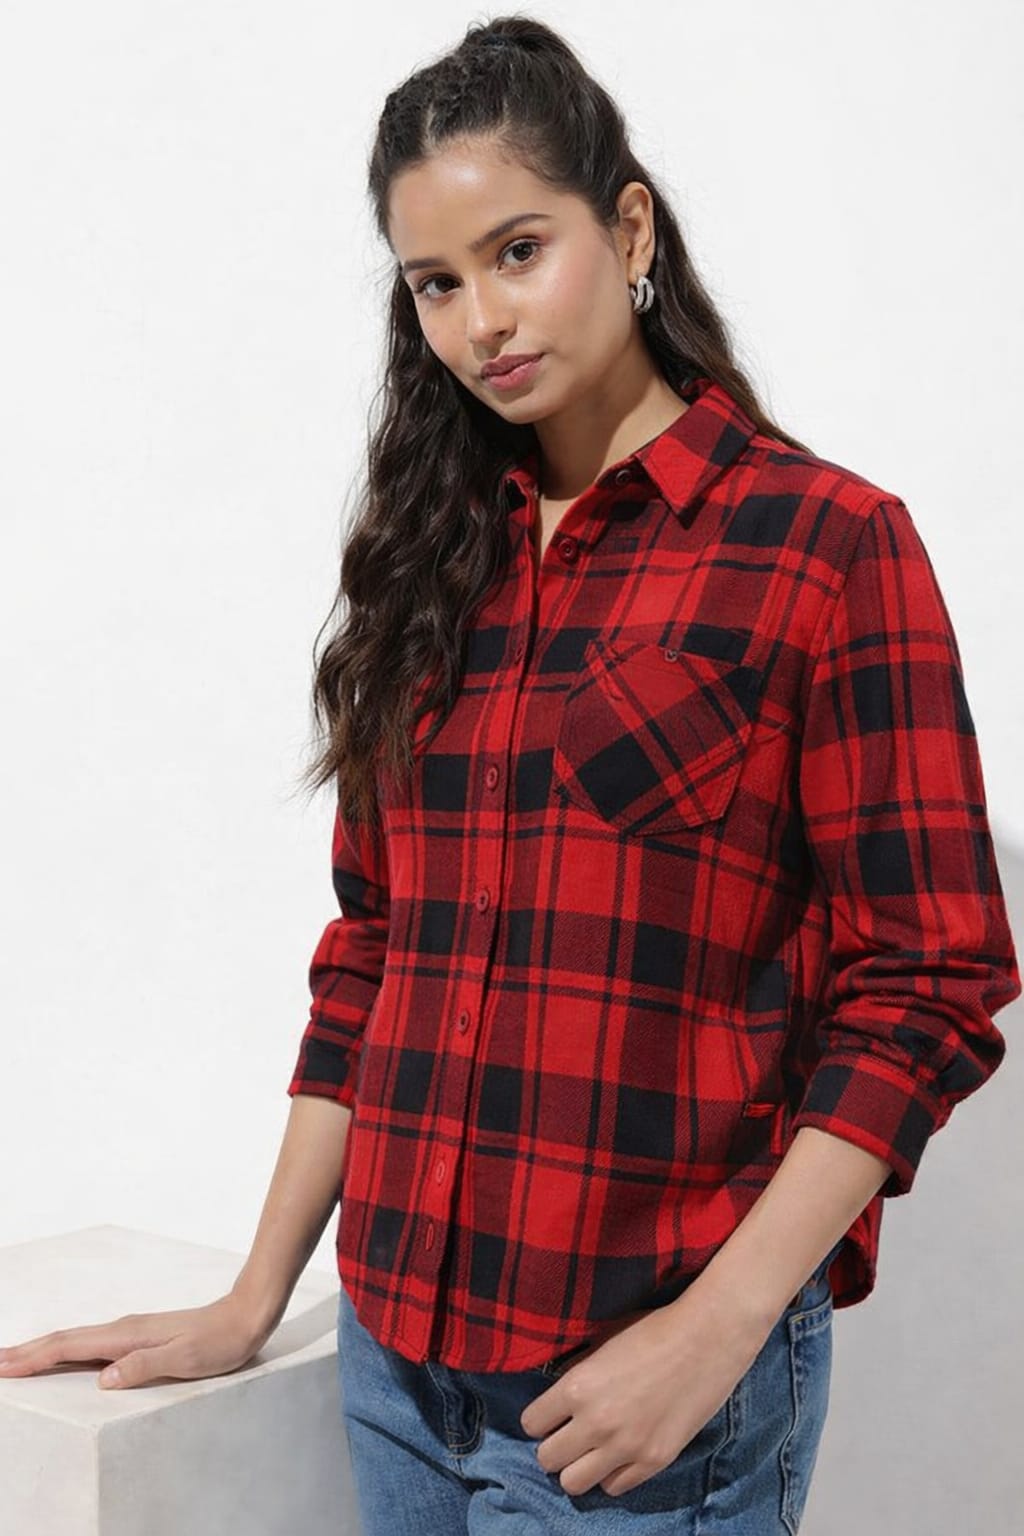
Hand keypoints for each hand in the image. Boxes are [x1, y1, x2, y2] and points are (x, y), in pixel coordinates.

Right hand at [0, 1292, 272, 1389]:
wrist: (246, 1315)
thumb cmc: (219, 1341)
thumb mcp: (185, 1359)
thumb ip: (144, 1366)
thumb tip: (103, 1378)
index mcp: (128, 1336)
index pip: (71, 1347)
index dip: (36, 1358)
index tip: (4, 1365)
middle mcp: (124, 1330)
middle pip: (66, 1340)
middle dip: (29, 1352)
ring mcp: (131, 1332)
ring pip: (77, 1341)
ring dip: (44, 1350)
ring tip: (18, 1358)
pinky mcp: (140, 1337)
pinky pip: (92, 1344)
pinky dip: (69, 1350)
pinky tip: (67, 1357)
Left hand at [519, 1282, 772, 1498]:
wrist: (705, 1339)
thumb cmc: (652, 1329)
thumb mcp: (601, 1340)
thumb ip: (575, 1370)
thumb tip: (556, 1392)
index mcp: (577, 1386)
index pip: (531, 1424)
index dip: (540, 1418)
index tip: (551, 1414)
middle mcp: (596, 1423)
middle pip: (547, 1459)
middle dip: (553, 1446)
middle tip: (568, 1433)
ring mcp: (626, 1447)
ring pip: (574, 1483)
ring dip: (577, 1466)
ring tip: (590, 1449)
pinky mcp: (653, 1461)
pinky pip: (614, 1487)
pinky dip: (610, 1474)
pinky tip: (618, 1453)